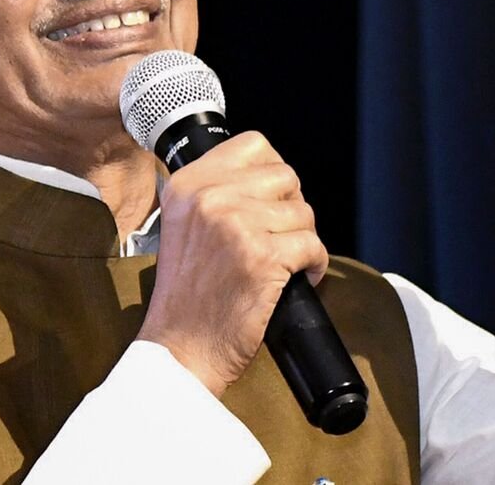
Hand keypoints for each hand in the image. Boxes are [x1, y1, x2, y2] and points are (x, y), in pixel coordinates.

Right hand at [136, 131, 326, 396]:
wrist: (180, 348)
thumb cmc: (186, 296)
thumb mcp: (184, 225)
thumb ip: (216, 194)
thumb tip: (268, 177)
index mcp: (188, 184)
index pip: (254, 145)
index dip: (272, 173)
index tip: (271, 201)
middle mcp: (209, 197)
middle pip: (285, 176)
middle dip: (291, 208)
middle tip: (279, 236)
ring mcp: (236, 224)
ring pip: (303, 211)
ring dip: (302, 239)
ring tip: (284, 262)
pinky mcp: (262, 257)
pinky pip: (313, 244)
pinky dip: (314, 264)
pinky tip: (297, 278)